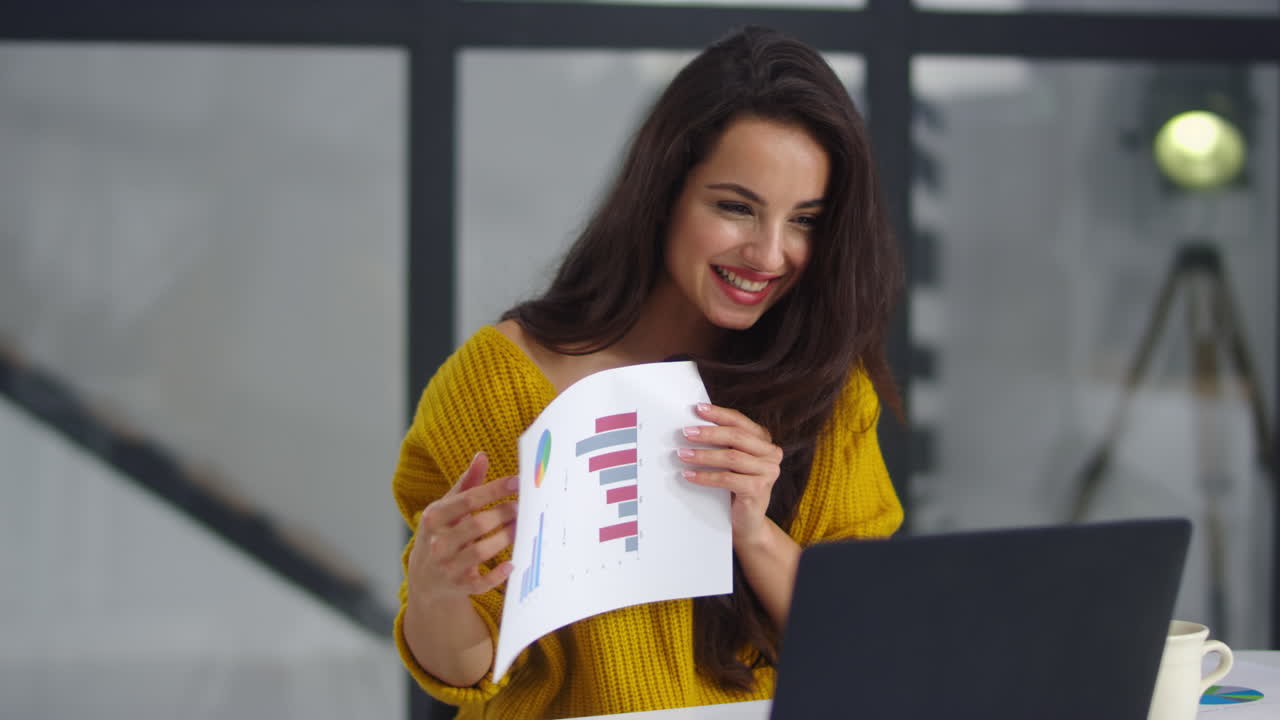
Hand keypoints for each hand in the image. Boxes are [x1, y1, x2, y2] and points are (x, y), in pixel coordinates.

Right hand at [407, 452, 518, 605]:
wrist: (424, 581)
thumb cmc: (441, 535)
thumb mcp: (445, 509)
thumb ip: (465, 484)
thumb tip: (482, 456)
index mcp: (433, 517)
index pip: (467, 500)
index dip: (494, 490)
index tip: (517, 482)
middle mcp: (437, 542)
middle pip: (477, 524)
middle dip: (503, 514)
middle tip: (522, 507)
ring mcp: (447, 566)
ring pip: (481, 551)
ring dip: (505, 538)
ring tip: (521, 527)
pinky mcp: (459, 587)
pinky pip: (481, 582)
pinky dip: (497, 575)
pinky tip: (512, 563)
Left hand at [677, 403, 783, 546]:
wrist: (748, 523)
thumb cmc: (735, 488)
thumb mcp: (732, 462)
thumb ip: (723, 444)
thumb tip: (693, 426)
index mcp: (764, 441)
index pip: (740, 422)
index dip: (719, 414)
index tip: (698, 409)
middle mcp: (771, 453)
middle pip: (736, 437)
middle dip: (708, 433)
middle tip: (685, 432)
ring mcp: (769, 472)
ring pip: (731, 457)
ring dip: (703, 455)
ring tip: (682, 454)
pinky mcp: (759, 489)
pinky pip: (727, 478)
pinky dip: (705, 476)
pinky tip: (688, 475)